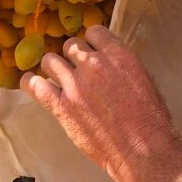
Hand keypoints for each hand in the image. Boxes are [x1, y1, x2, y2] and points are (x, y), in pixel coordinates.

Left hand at [20, 25, 179, 179]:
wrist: (141, 149)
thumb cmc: (150, 118)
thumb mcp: (143, 79)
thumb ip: (121, 65)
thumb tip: (107, 62)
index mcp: (117, 55)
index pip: (94, 31)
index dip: (92, 42)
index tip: (91, 51)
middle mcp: (93, 64)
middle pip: (71, 45)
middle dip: (73, 56)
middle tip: (77, 69)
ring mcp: (74, 85)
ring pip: (50, 60)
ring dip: (54, 67)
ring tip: (57, 76)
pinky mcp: (61, 107)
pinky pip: (36, 86)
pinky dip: (31, 82)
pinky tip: (31, 82)